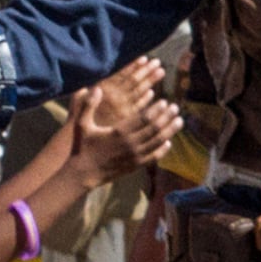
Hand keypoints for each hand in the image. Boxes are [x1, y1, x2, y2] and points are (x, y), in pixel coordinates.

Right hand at [71, 57, 174, 178]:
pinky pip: (153, 157)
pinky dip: (163, 150)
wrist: (82, 174)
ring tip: (179, 121)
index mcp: (118, 132)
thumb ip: (88, 105)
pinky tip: (169, 142)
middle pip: (154, 129)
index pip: (143, 119)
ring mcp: (134, 157)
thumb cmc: (82, 146)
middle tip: (176, 108)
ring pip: (157, 142)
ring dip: (170, 131)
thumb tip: (95, 88)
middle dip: (167, 117)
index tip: (164, 101)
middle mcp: (130, 144)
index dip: (156, 110)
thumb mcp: (81, 124)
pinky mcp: (135, 166)